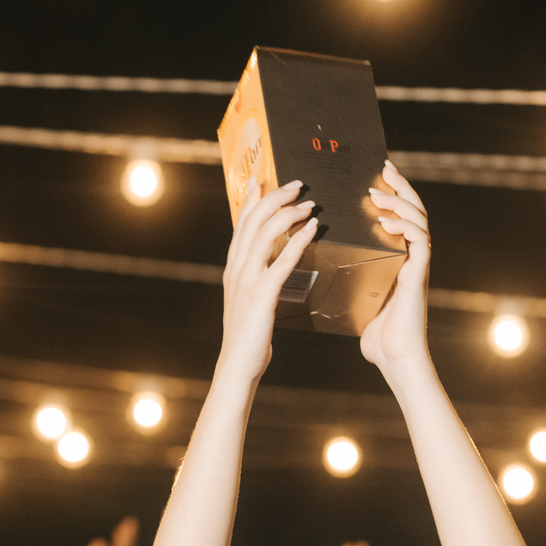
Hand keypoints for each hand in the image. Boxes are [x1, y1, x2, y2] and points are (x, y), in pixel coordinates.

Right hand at [217, 179, 317, 385]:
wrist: (237, 366)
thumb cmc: (248, 338)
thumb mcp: (248, 302)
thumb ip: (256, 281)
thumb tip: (270, 267)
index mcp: (233, 269)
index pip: (241, 224)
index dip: (252, 199)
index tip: (262, 179)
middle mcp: (237, 269)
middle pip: (253, 221)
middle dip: (275, 197)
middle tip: (297, 184)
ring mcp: (247, 281)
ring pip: (265, 234)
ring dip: (289, 214)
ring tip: (309, 203)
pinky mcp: (261, 295)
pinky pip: (281, 261)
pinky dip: (298, 241)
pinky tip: (312, 229)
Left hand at [359, 163, 429, 373]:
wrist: (394, 358)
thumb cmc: (377, 335)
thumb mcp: (358, 300)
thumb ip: (349, 281)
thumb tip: (321, 271)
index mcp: (399, 258)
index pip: (399, 216)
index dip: (392, 193)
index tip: (376, 175)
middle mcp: (412, 256)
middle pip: (413, 209)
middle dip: (399, 186)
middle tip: (382, 169)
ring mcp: (417, 264)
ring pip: (418, 219)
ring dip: (398, 203)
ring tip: (377, 193)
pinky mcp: (419, 275)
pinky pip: (420, 242)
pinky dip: (404, 227)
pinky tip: (387, 222)